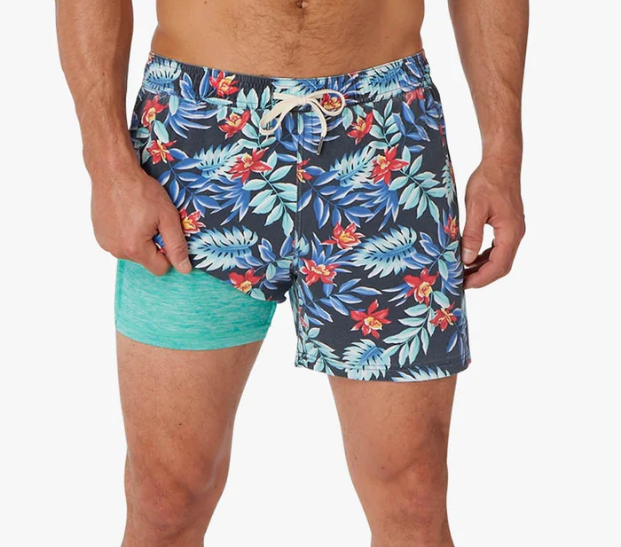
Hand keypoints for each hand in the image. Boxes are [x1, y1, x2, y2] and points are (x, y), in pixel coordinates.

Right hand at [90, 165, 190, 275]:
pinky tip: (127, 215)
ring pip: (132, 251)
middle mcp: (116, 250)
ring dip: (139, 239)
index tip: (166, 233)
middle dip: (153, 244)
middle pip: (145, 260)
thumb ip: (176, 245)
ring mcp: (105, 243)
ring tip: (138, 215)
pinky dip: (125, 233)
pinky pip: (119, 242)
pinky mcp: (99, 234)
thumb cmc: (141, 190)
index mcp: (135, 249)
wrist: (113, 171)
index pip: (160, 268)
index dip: (168, 253)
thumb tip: (184, 268)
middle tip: (152, 220)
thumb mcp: (168, 217)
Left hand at [461, 155, 524, 288]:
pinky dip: (485, 257)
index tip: (464, 285)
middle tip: (461, 283)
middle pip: (502, 266)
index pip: (498, 266)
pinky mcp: (508, 226)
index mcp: (511, 232)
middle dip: (482, 277)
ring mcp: (514, 230)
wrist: (501, 162)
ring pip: (500, 259)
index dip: (481, 279)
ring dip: (483, 268)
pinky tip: (470, 257)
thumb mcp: (475, 208)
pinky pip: (498, 248)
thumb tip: (467, 259)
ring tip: (463, 273)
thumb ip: (472, 234)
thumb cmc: (488, 181)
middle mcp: (516, 234)